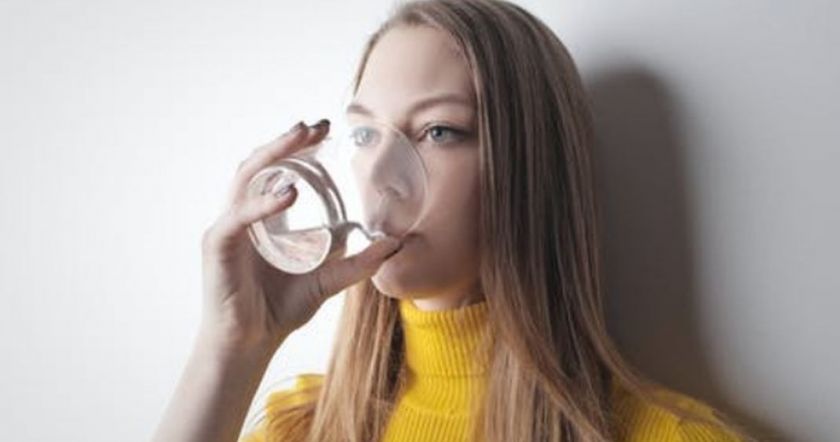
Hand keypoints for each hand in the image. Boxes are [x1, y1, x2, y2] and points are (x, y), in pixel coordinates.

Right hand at [198, 118, 402, 359]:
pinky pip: (238, 217)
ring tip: (300, 139)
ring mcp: (228, 228)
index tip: (325, 130)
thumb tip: (393, 243)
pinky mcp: (218, 246)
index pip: (277, 170)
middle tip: (315, 127)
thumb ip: (357, 261)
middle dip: (287, 142)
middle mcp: (242, 216)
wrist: (252, 343)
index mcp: (264, 217)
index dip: (299, 148)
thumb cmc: (280, 309)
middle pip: (260, 165)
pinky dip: (263, 203)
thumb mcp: (328, 280)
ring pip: (245, 178)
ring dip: (272, 155)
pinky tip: (289, 195)